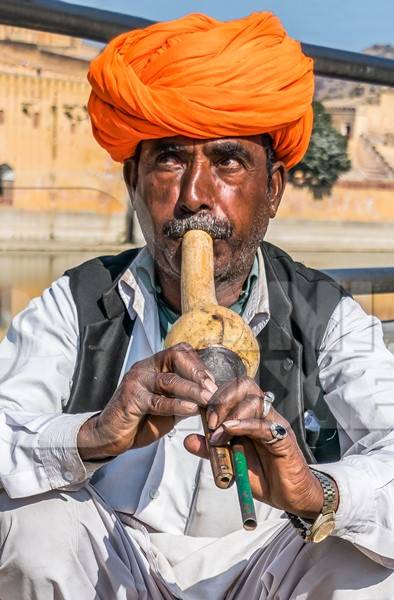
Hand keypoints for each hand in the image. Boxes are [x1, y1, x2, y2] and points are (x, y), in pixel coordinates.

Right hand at [78, 343, 216, 459]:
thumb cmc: (140, 420)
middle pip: (175, 356)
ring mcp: (136, 382)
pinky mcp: (130, 399)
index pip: (181, 352)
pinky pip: (157, 400)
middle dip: (197, 372)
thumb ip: (185, 398)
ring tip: (208, 399)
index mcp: (154, 365)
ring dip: (192, 389)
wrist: (110, 435)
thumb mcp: (168, 406)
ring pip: (168, 379)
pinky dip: (176, 405)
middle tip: (212, 388)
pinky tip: (190, 409)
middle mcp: (145, 368)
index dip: (199, 365)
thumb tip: (212, 399)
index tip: (213, 382)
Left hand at [184, 376, 336, 518]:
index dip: (215, 395)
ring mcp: (275, 424)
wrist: (290, 497)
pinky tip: (230, 431)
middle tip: (209, 420)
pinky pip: (264, 424)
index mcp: (251, 415)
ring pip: (254, 401)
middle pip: (244, 385)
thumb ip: (210, 450)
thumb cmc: (263, 476)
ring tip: (218, 434)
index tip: (199, 410)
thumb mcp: (231, 463)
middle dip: (222, 398)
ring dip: (230, 414)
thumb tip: (187, 440)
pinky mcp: (283, 438)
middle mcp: (264, 414)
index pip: (234, 389)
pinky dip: (244, 425)